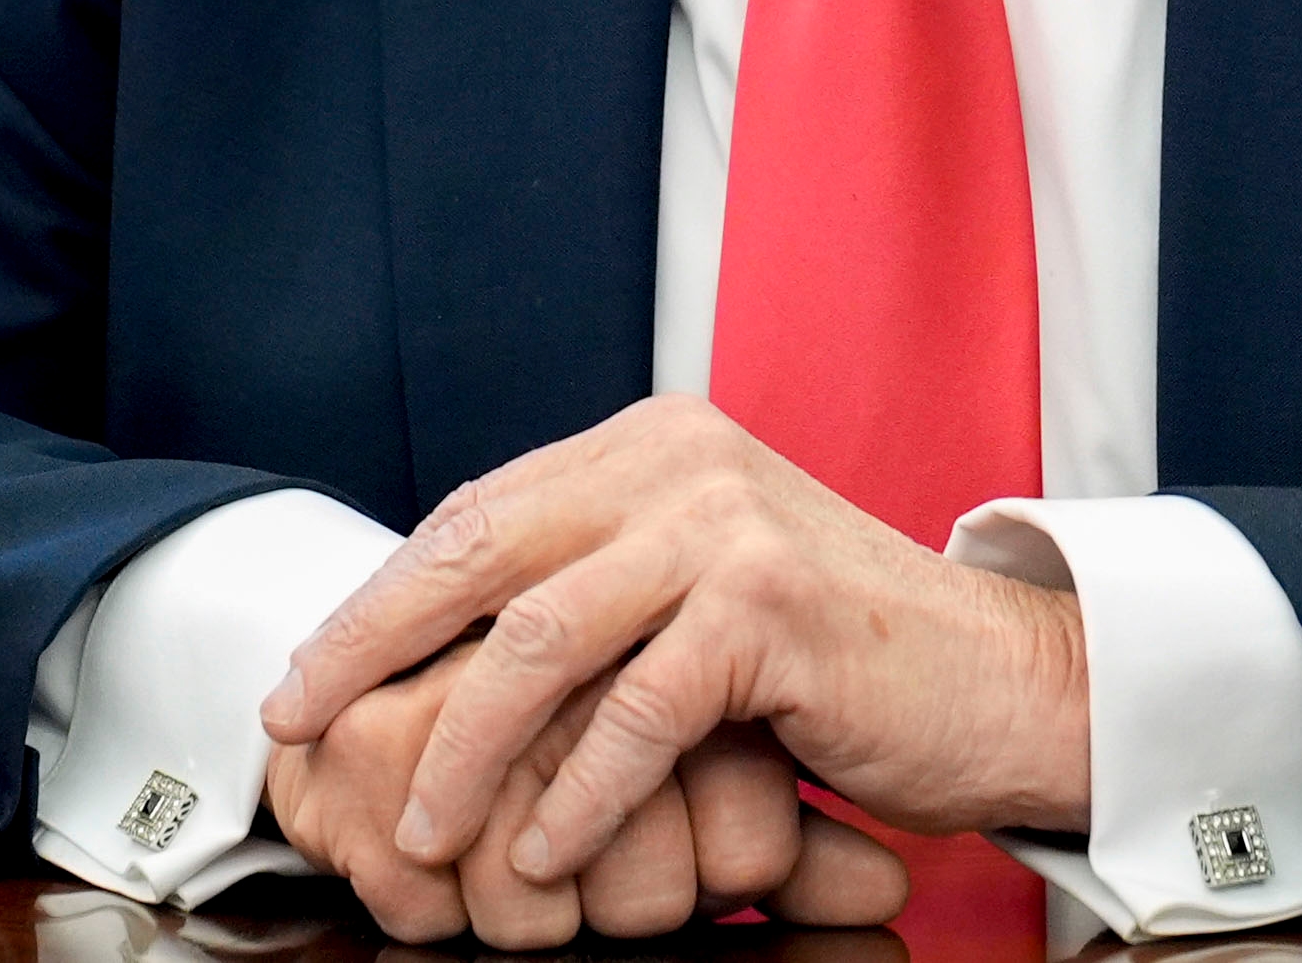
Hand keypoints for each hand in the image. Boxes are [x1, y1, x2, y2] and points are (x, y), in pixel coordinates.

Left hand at [263, 397, 1085, 895]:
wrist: (1002, 682)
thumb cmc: (840, 659)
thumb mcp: (699, 589)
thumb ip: (597, 586)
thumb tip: (438, 651)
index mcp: (651, 443)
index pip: (476, 515)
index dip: (380, 600)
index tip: (304, 678)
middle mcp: (681, 461)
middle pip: (478, 555)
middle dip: (371, 650)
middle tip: (299, 731)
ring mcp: (726, 529)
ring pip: (540, 641)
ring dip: (463, 750)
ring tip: (419, 835)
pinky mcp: (770, 611)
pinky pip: (634, 715)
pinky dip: (575, 796)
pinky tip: (541, 857)